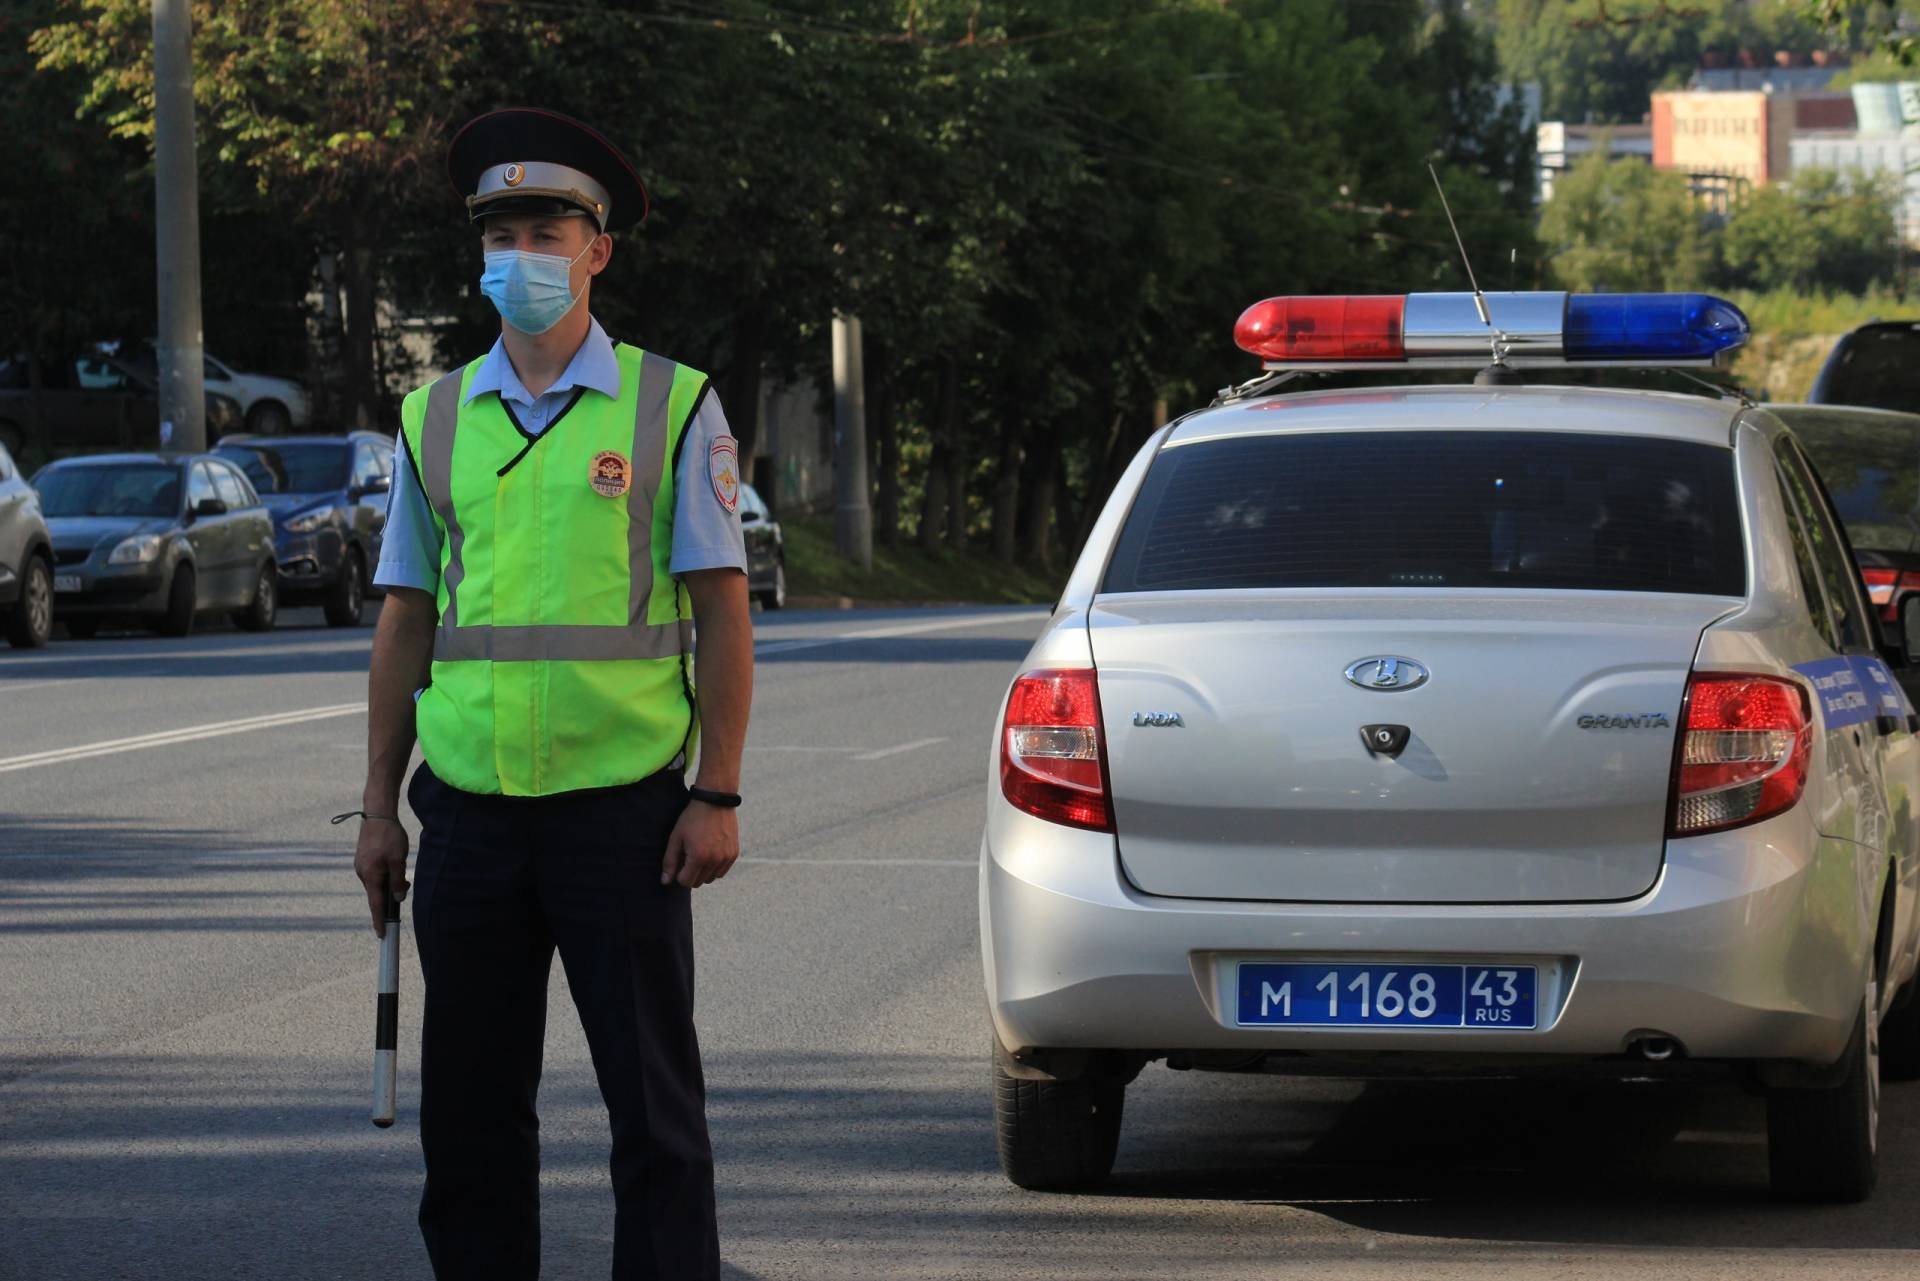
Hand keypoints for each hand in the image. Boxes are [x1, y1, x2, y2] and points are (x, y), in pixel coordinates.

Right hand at [353, 818, 410, 936]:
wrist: (377, 815)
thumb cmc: (389, 837)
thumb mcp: (398, 859)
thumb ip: (398, 880)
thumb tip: (399, 897)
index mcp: (370, 876)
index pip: (376, 905)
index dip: (379, 920)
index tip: (381, 935)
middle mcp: (362, 873)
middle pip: (377, 894)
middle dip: (390, 896)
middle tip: (405, 884)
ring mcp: (360, 866)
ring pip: (377, 883)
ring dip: (389, 882)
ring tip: (402, 870)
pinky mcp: (362, 859)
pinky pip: (374, 874)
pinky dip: (384, 874)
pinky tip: (393, 864)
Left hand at [662, 799, 738, 887]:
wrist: (715, 801)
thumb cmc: (692, 818)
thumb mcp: (676, 838)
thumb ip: (669, 861)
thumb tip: (665, 882)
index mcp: (698, 857)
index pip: (686, 882)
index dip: (679, 874)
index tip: (679, 861)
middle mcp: (715, 860)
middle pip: (699, 882)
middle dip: (691, 873)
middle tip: (688, 856)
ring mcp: (726, 857)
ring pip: (711, 878)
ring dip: (703, 871)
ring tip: (700, 854)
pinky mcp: (734, 853)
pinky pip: (722, 871)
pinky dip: (715, 867)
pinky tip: (710, 852)